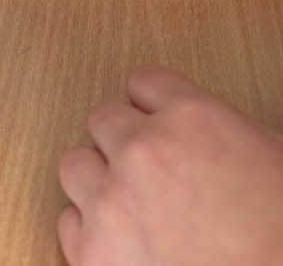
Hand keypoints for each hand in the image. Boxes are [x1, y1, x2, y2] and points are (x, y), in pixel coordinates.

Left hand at [58, 64, 282, 265]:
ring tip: (132, 209)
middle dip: (124, 143)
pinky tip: (124, 244)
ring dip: (99, 183)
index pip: (144, 82)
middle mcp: (143, 150)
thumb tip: (201, 125)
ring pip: (76, 165)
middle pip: (103, 119)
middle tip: (151, 174)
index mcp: (190, 117)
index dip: (155, 107)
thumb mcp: (268, 153)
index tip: (160, 126)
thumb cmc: (280, 235)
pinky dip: (91, 233)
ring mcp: (113, 200)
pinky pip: (69, 222)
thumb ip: (220, 126)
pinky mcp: (93, 252)